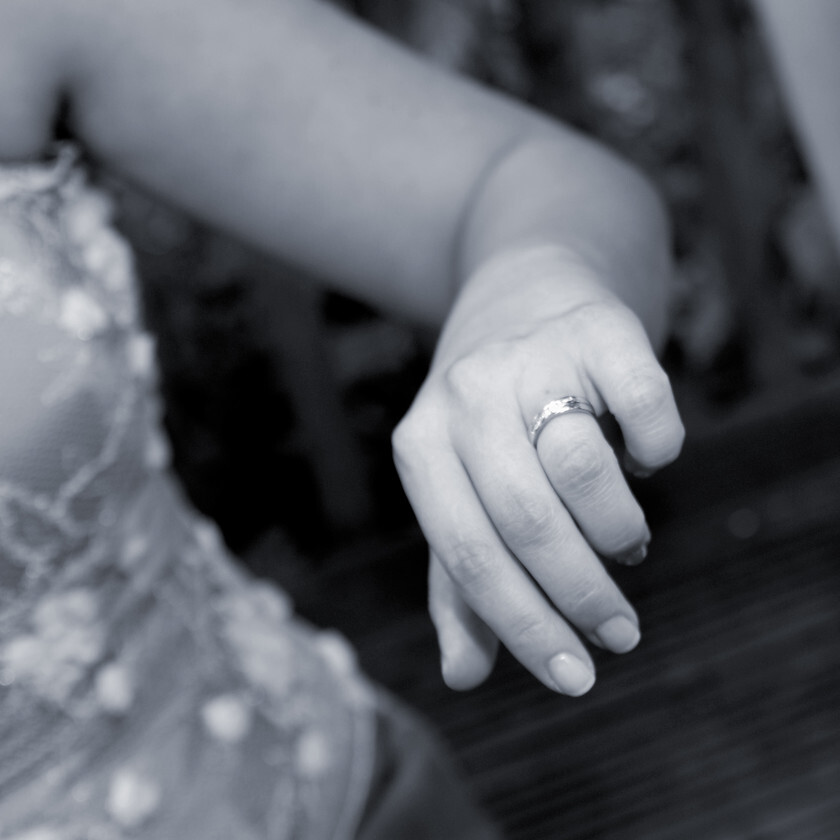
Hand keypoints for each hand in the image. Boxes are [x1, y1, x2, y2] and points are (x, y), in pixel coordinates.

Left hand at [392, 246, 683, 695]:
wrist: (526, 299)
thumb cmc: (491, 421)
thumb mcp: (458, 491)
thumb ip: (460, 583)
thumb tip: (463, 677)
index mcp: (419, 446)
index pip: (468, 556)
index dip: (523, 626)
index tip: (573, 677)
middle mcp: (463, 395)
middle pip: (526, 522)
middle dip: (582, 596)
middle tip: (621, 633)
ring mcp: (530, 355)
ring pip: (583, 471)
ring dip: (616, 529)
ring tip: (623, 540)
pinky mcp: (597, 328)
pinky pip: (646, 409)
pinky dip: (657, 453)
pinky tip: (644, 461)